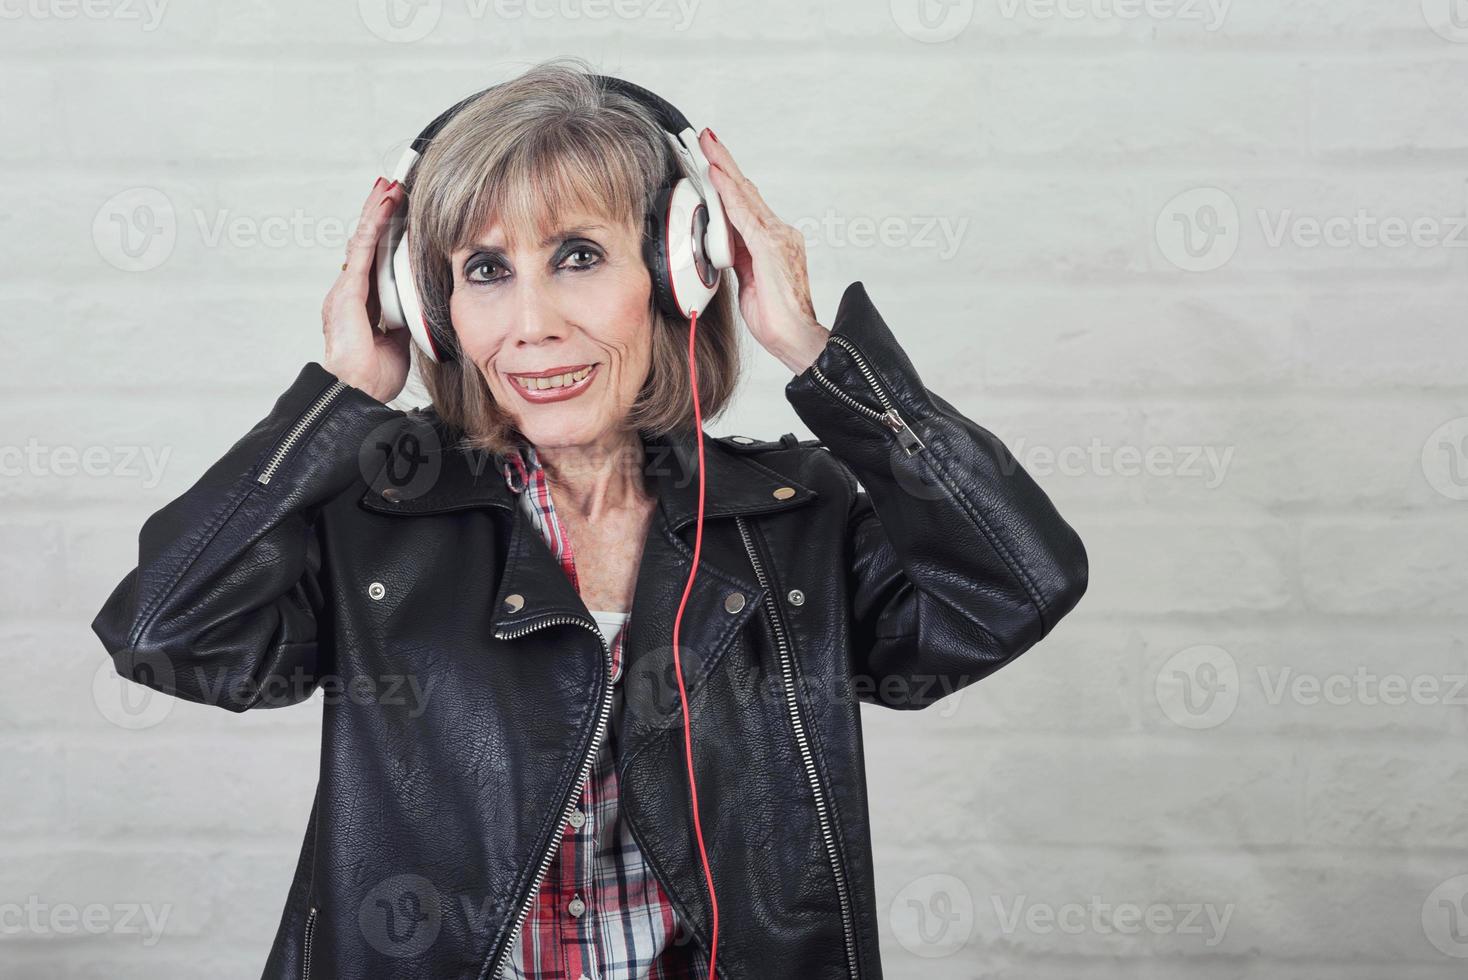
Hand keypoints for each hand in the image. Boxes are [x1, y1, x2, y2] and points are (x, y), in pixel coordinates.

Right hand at [322, 177, 411, 403]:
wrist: (357, 392)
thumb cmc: (374, 374)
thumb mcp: (399, 339)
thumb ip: (405, 317)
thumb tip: (422, 305)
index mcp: (361, 302)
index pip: (375, 258)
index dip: (386, 233)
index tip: (399, 209)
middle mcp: (350, 291)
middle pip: (366, 243)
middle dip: (378, 213)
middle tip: (392, 186)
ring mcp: (346, 290)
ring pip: (363, 240)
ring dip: (377, 211)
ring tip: (389, 186)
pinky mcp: (348, 292)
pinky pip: (362, 251)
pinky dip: (374, 226)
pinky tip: (383, 206)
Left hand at [698, 128, 830, 375]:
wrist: (797, 339)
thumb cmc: (776, 318)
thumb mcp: (747, 283)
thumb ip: (738, 259)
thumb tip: (722, 246)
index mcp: (773, 242)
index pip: (746, 204)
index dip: (728, 181)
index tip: (713, 160)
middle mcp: (779, 233)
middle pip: (746, 191)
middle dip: (724, 163)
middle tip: (706, 138)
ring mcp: (778, 237)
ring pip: (745, 195)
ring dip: (724, 168)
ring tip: (707, 146)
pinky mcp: (770, 246)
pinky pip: (744, 213)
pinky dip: (728, 192)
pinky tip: (716, 176)